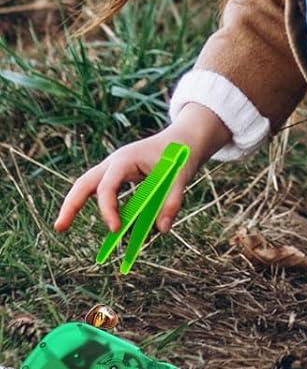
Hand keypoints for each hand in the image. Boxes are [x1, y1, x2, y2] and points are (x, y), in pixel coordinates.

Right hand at [53, 104, 227, 236]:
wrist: (185, 138)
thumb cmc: (181, 154)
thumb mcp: (182, 176)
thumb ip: (173, 200)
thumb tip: (162, 229)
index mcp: (127, 159)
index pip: (108, 186)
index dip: (108, 208)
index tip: (116, 229)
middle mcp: (115, 163)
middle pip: (84, 182)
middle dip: (71, 205)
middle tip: (59, 228)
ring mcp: (114, 168)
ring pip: (86, 184)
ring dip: (73, 204)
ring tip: (61, 227)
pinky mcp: (118, 175)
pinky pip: (97, 189)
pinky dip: (89, 202)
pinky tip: (81, 217)